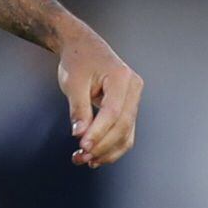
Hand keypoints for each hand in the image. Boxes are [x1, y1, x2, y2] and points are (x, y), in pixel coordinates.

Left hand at [56, 26, 141, 167]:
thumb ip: (78, 109)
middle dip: (102, 145)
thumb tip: (80, 134)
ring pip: (126, 133)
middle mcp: (134, 89)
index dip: (99, 132)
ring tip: (84, 160)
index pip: (113, 111)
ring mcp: (134, 99)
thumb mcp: (73, 83)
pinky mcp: (128, 108)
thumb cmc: (78, 61)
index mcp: (122, 78)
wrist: (83, 47)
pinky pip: (124, 132)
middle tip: (80, 157)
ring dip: (107, 151)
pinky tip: (95, 156)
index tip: (82, 146)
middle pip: (123, 126)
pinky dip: (110, 146)